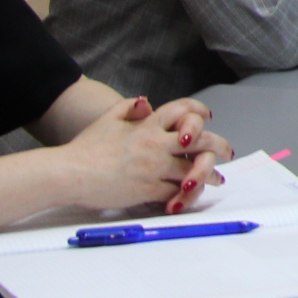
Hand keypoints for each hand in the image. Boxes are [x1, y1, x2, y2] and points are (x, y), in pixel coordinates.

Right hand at [59, 95, 228, 212]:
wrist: (70, 173)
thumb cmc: (85, 147)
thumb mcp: (107, 119)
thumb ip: (129, 108)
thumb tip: (147, 103)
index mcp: (147, 125)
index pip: (182, 110)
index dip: (198, 111)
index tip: (208, 116)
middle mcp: (156, 144)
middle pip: (200, 140)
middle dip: (218, 145)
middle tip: (227, 151)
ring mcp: (154, 168)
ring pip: (194, 169)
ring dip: (209, 174)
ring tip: (217, 178)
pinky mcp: (148, 190)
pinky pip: (177, 192)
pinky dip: (188, 194)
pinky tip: (193, 195)